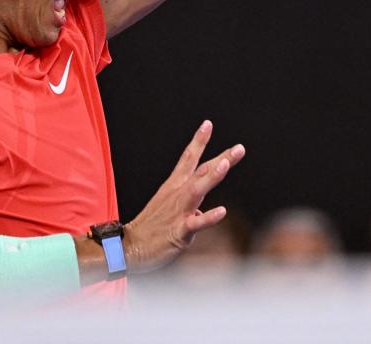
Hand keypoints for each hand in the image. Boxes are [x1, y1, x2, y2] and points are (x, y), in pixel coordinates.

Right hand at [122, 120, 245, 272]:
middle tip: (239, 148)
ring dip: (211, 177)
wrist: (131, 246)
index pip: (188, 159)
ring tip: (225, 164)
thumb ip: (191, 208)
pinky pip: (195, 224)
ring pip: (197, 190)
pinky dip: (208, 217)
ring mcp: (178, 211)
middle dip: (220, 158)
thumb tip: (205, 213)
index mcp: (173, 187)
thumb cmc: (151, 228)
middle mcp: (177, 195)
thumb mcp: (170, 210)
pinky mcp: (179, 231)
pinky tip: (222, 211)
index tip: (208, 124)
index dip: (198, 141)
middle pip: (200, 172)